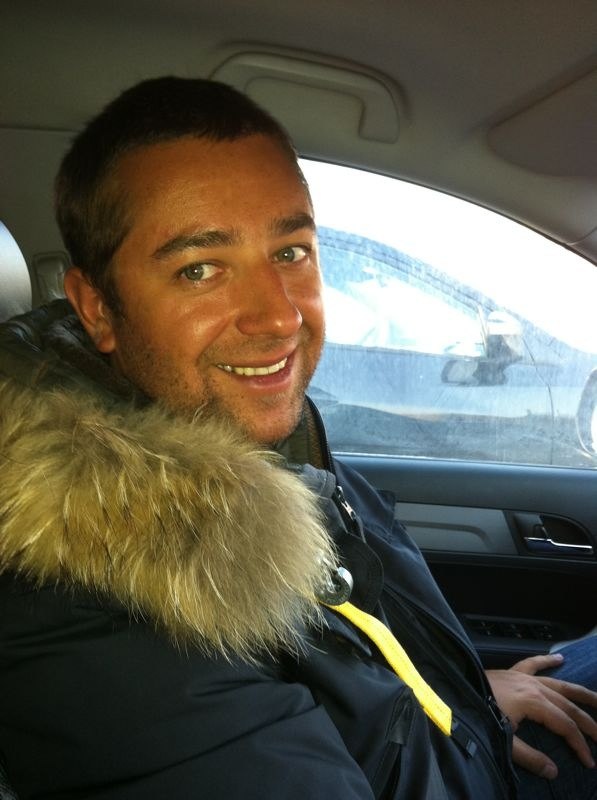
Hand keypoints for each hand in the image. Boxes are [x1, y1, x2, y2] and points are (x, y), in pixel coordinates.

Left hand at [486, 653, 596, 778]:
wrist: (454, 693)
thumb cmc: (478, 714)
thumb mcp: (505, 740)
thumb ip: (530, 757)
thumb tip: (553, 771)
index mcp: (534, 702)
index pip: (566, 725)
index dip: (580, 744)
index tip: (589, 761)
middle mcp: (533, 686)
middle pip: (568, 704)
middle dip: (588, 721)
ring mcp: (523, 676)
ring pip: (558, 682)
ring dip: (578, 691)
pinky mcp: (512, 672)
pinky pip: (533, 663)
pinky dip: (547, 660)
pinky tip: (560, 658)